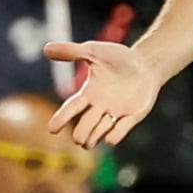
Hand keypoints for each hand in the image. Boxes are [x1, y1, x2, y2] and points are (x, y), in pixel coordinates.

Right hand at [45, 40, 159, 148]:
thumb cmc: (118, 58)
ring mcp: (117, 112)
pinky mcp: (133, 115)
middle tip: (77, 139)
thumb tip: (46, 48)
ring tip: (86, 144)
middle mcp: (100, 106)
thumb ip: (72, 52)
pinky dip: (117, 134)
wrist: (146, 64)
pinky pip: (123, 128)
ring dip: (94, 137)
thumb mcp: (94, 51)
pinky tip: (109, 140)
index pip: (72, 107)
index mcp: (88, 93)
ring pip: (102, 129)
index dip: (62, 117)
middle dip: (82, 132)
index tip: (52, 129)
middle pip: (87, 123)